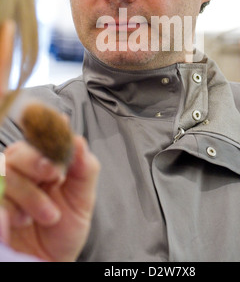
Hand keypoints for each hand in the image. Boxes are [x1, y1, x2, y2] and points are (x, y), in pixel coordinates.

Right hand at [3, 136, 99, 260]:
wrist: (51, 263)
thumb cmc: (65, 229)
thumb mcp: (82, 199)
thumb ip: (84, 169)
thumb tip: (79, 140)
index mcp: (44, 164)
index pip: (40, 138)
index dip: (47, 130)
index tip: (59, 126)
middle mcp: (22, 173)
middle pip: (17, 151)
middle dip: (37, 161)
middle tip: (54, 176)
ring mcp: (5, 190)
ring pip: (5, 173)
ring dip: (29, 194)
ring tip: (49, 216)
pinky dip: (9, 209)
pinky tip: (22, 221)